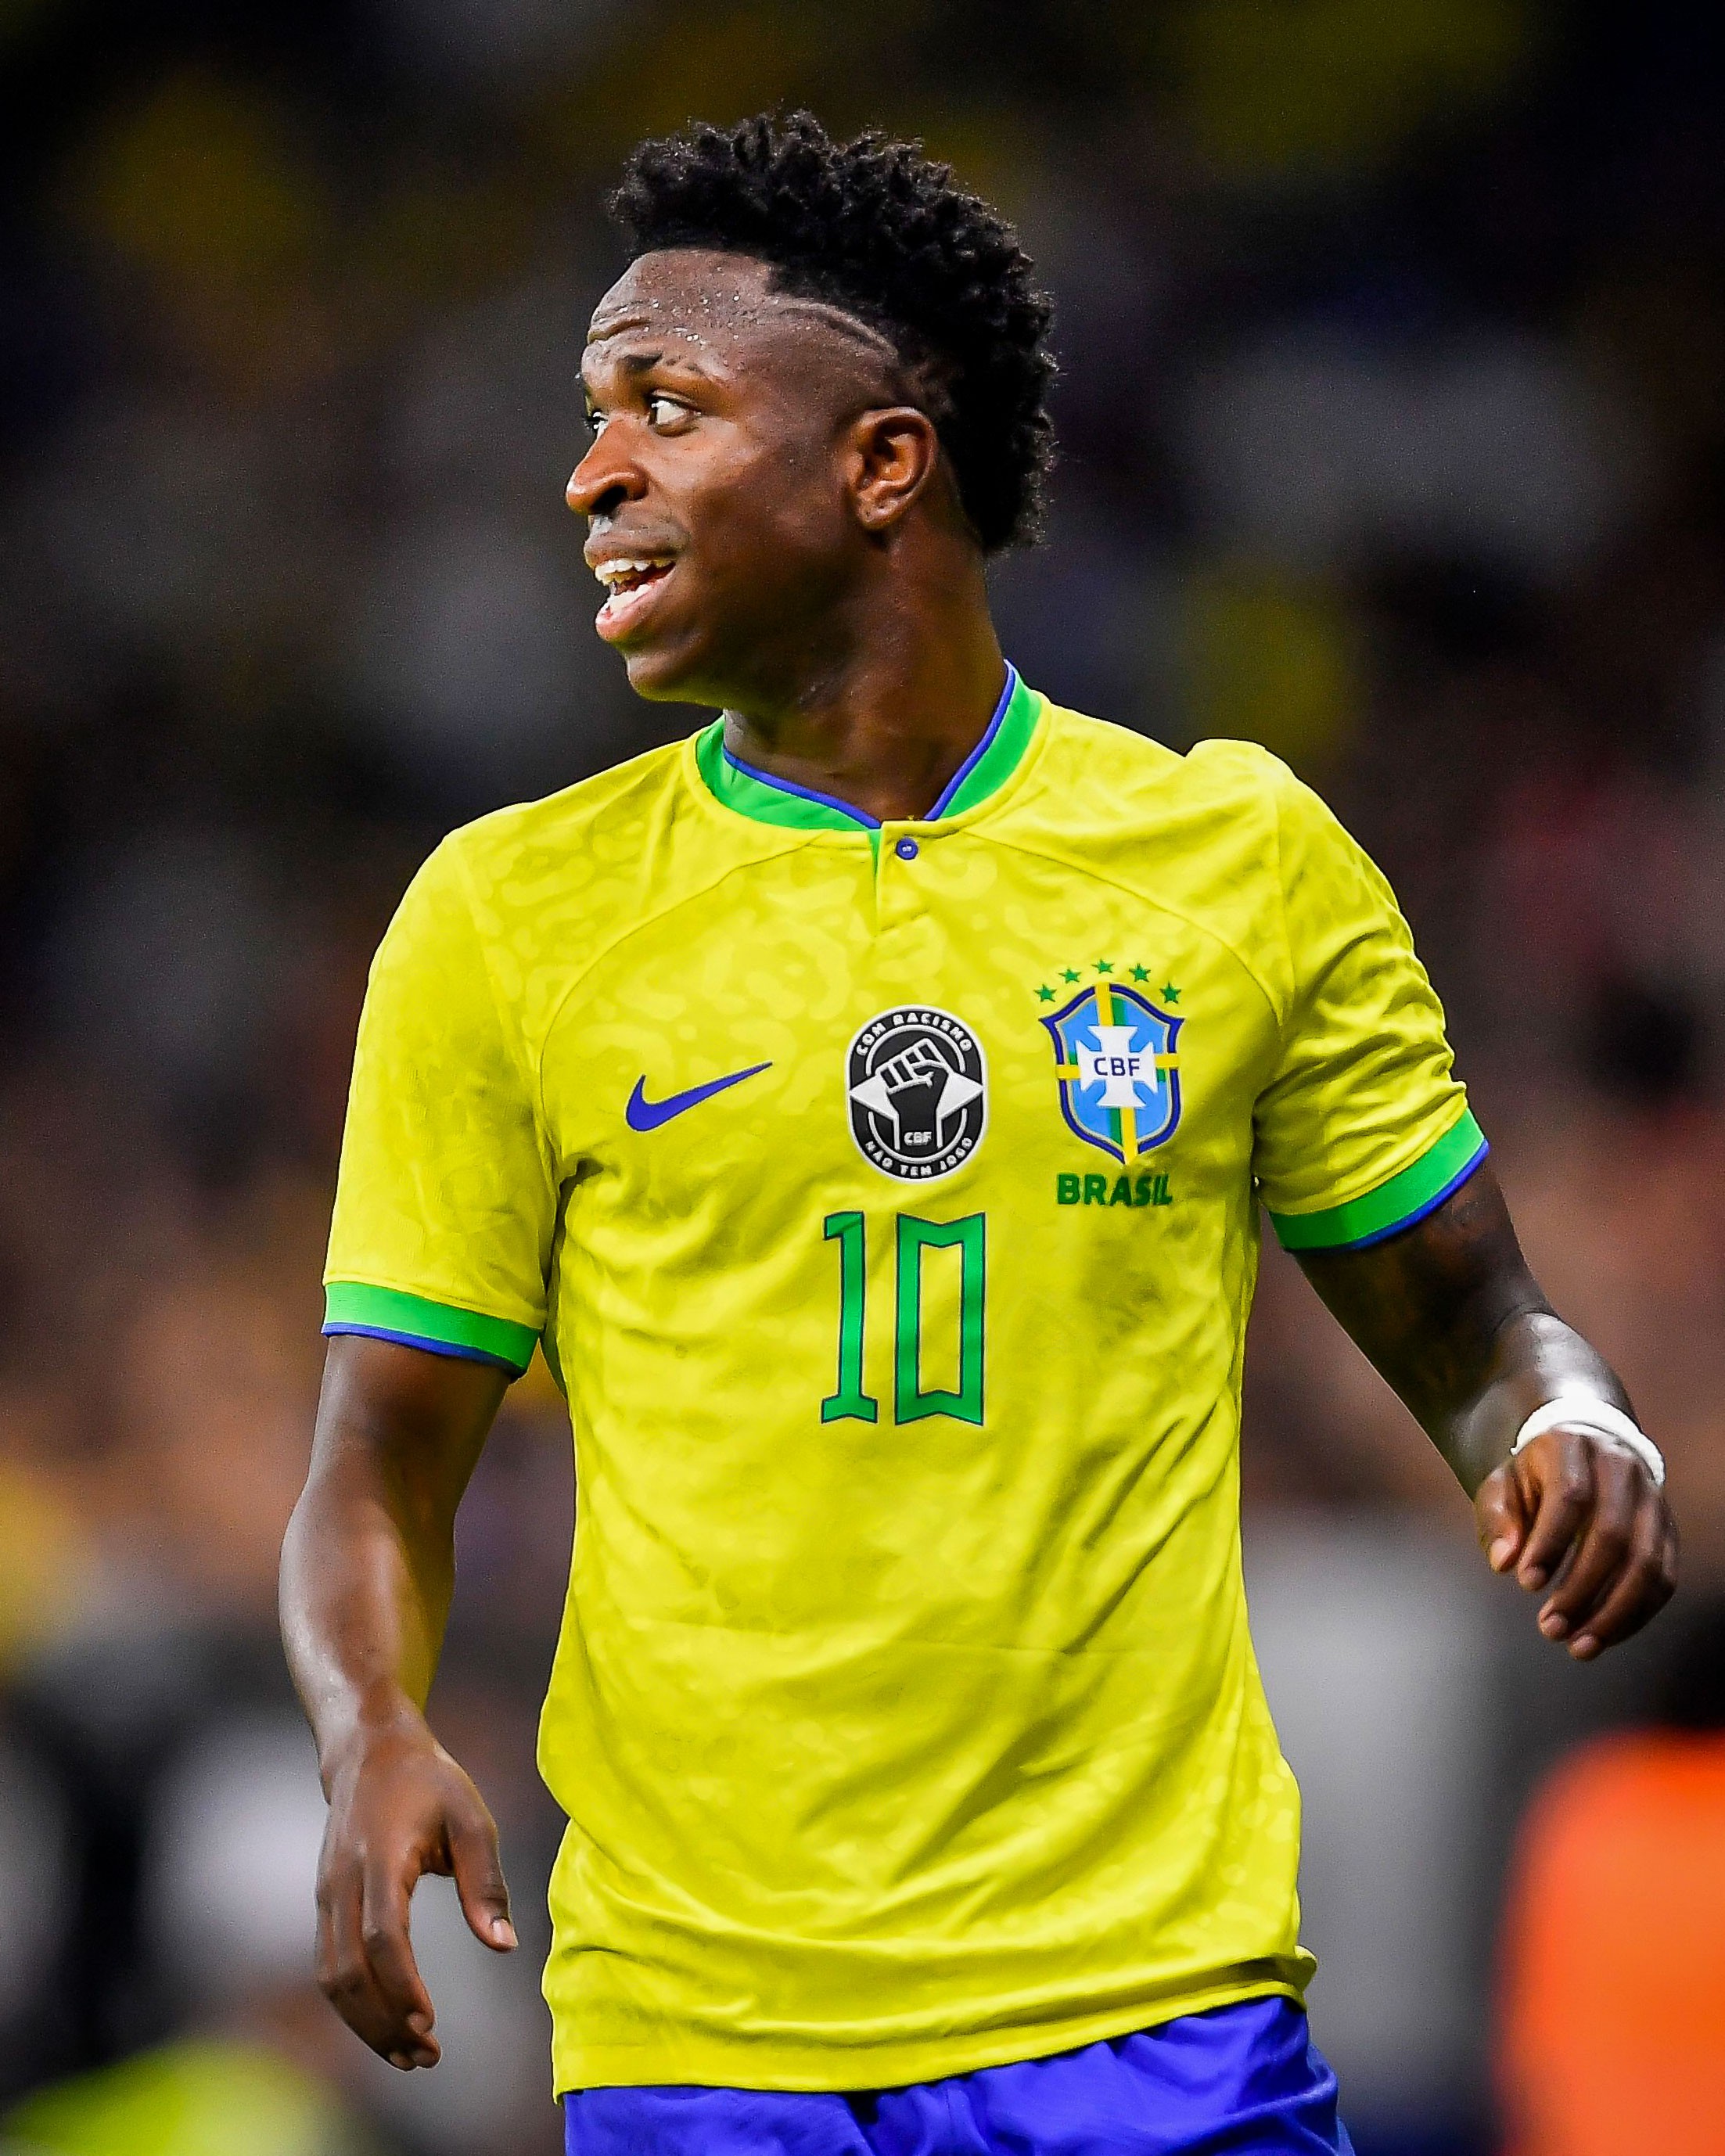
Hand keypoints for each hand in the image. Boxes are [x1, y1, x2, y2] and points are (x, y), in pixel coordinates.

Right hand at [314, 1716, 516, 2069]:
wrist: (369, 1752)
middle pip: (349, 1970)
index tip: (429, 2021)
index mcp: (380, 1856)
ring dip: (365, 2023)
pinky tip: (387, 2024)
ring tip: (409, 2054)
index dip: (401, 1984)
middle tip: (427, 2056)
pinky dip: (354, 2005)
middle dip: (384, 2022)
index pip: (383, 1935)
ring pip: (331, 1977)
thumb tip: (504, 1945)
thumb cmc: (429, 1782)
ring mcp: (326, 1894)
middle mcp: (343, 1881)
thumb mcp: (471, 1817)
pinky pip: (329, 1966)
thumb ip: (485, 1881)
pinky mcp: (324, 1904)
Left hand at [1475, 1426, 1677, 1659]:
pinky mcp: (1668, 1531)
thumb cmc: (1534, 1476)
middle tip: (1549, 1628)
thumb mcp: (1502, 1486)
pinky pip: (1664, 1579)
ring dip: (1614, 1613)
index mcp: (1573, 1447)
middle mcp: (1621, 1468)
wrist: (1584, 1450)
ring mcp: (1652, 1500)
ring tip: (1579, 1646)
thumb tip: (1503, 1562)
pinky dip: (1637, 1615)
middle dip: (1581, 1589)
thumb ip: (1497, 1520)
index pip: (1570, 1496)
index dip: (1550, 1544)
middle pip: (1612, 1534)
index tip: (1526, 1584)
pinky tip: (1605, 1637)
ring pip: (1647, 1563)